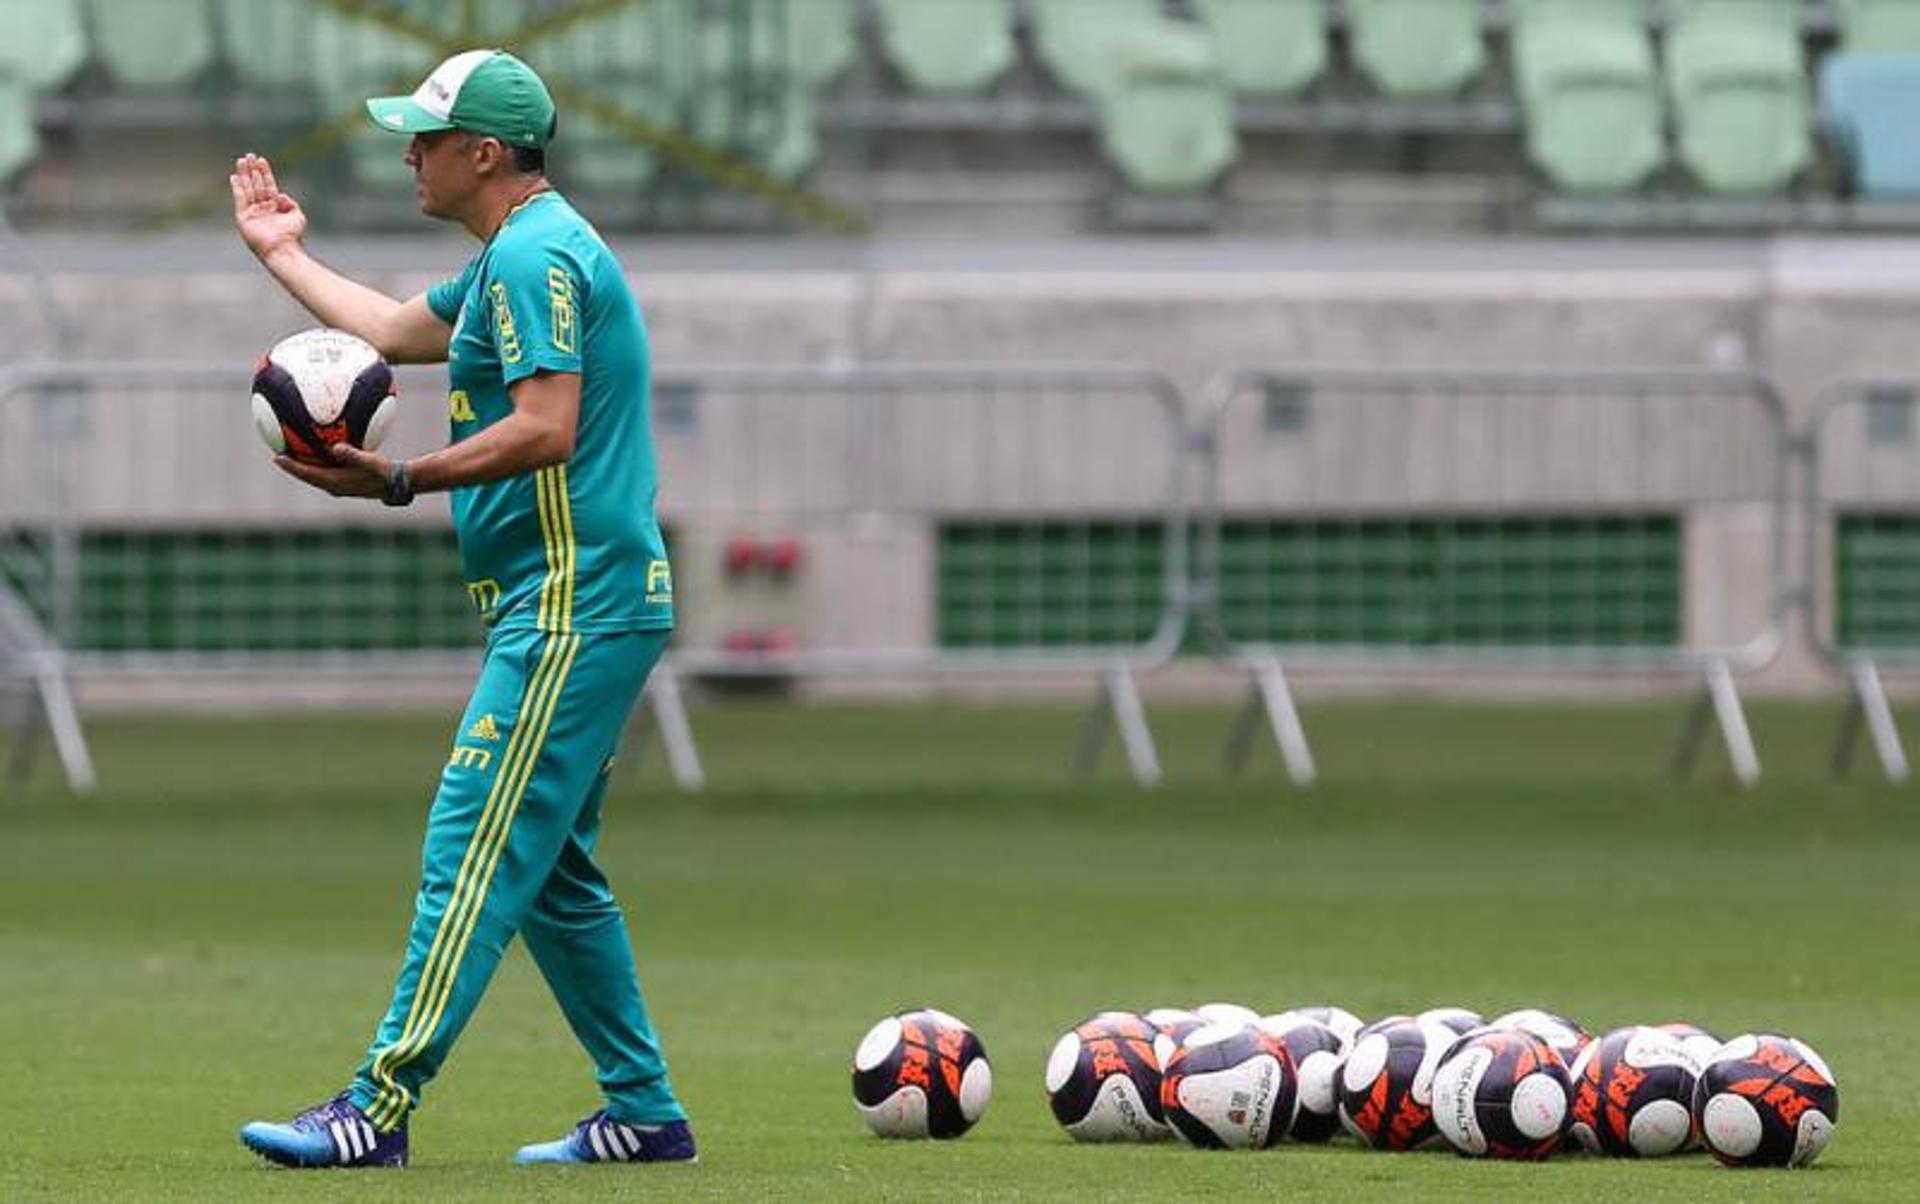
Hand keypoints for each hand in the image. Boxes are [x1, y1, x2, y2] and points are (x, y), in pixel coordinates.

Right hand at [230, 152, 306, 263]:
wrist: (282, 249)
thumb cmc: (292, 235)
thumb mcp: (297, 215)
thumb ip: (290, 203)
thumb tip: (279, 194)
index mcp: (275, 206)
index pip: (268, 185)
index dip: (265, 172)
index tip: (261, 159)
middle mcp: (263, 208)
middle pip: (256, 184)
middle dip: (253, 170)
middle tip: (249, 155)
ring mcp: (252, 212)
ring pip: (247, 188)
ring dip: (244, 174)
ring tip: (241, 160)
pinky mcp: (243, 218)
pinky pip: (240, 199)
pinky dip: (237, 188)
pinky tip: (235, 177)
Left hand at [275, 444, 391, 498]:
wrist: (395, 484)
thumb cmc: (383, 472)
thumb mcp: (368, 461)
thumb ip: (352, 454)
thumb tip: (336, 447)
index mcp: (334, 482)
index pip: (307, 474)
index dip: (291, 466)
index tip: (276, 458)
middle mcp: (333, 486)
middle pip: (306, 476)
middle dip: (292, 466)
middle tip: (278, 455)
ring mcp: (338, 486)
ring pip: (315, 476)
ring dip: (303, 467)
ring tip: (292, 454)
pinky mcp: (345, 483)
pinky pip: (324, 473)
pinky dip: (316, 465)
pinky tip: (319, 455)